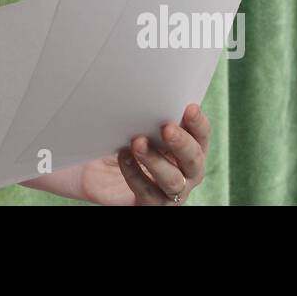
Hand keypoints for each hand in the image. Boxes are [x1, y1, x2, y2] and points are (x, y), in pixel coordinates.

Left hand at [78, 104, 210, 205]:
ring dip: (156, 160)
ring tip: (138, 142)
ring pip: (172, 180)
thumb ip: (150, 114)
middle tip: (166, 128)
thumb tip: (153, 93)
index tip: (189, 107)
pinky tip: (123, 156)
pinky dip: (135, 173)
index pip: (201, 136)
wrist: (95, 168)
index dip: (198, 123)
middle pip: (194, 160)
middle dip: (182, 143)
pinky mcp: (150, 204)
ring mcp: (169, 192)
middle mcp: (185, 172)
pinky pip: (146, 193)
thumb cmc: (122, 139)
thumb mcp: (137, 123)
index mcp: (188, 148)